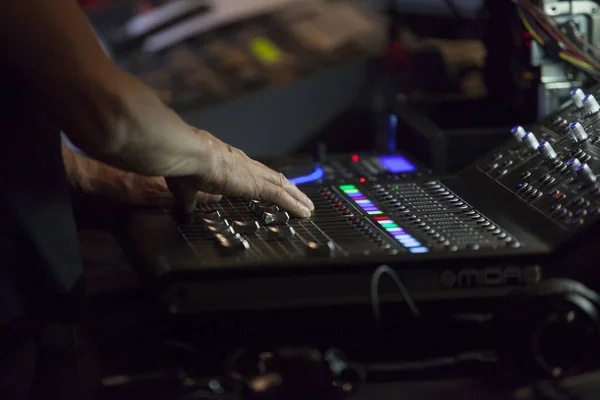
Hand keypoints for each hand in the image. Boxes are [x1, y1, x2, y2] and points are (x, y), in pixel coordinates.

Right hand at [73, 71, 313, 216]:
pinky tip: (302, 211)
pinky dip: (293, 203)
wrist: (181, 151)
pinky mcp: (253, 183)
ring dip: (296, 198)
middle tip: (302, 199)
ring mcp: (251, 173)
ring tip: (307, 208)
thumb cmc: (180, 162)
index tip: (276, 188)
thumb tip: (184, 208)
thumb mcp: (185, 185)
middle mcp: (244, 165)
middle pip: (274, 177)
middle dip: (289, 189)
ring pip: (282, 185)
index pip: (253, 173)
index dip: (266, 181)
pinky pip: (279, 195)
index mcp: (228, 163)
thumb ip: (188, 197)